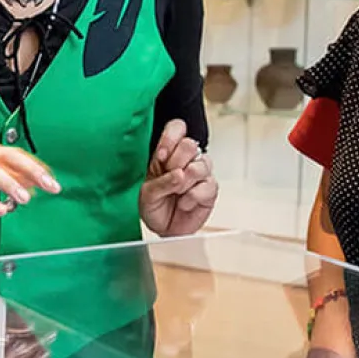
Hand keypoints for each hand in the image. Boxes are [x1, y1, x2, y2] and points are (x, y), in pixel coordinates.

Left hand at [141, 120, 218, 236]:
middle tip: (169, 178)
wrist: (164, 229)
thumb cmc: (154, 206)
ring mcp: (200, 173)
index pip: (177, 128)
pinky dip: (192, 197)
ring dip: (185, 183)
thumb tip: (179, 174)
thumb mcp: (148, 193)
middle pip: (190, 144)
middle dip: (176, 163)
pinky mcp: (210, 189)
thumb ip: (161, 181)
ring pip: (200, 165)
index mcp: (168, 152)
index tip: (161, 157)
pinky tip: (185, 203)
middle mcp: (186, 159)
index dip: (170, 138)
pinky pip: (207, 186)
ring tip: (177, 193)